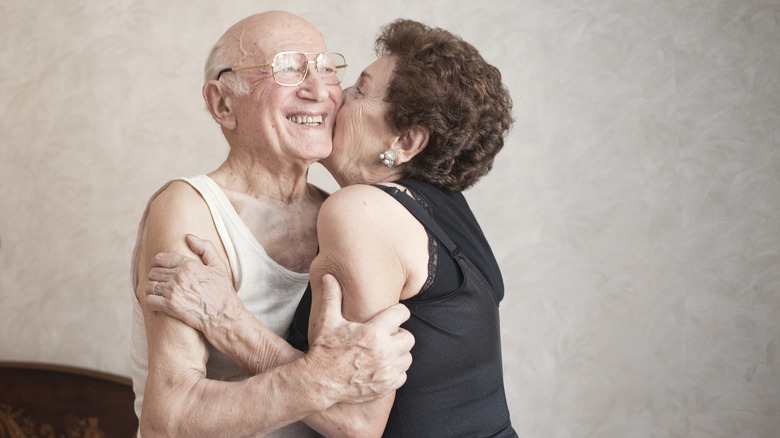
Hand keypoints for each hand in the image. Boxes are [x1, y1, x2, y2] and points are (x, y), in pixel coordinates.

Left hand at [145, 234, 242, 333]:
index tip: (159, 270)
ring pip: (149, 286)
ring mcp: (173, 291)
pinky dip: (151, 304)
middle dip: (155, 278)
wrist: (225, 316)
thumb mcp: (219, 266)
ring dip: (152, 291)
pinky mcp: (170, 306)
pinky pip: (149, 301)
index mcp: (189, 264)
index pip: (160, 259)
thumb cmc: (223, 293)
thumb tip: (188, 236)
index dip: (157, 264)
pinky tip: (157, 306)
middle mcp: (178, 275)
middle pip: (153, 272)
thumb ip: (205, 248)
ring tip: (158, 295)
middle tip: (160, 284)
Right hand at [306, 274, 414, 403]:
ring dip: (398, 354)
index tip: (391, 316)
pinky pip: (403, 376)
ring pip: (407, 357)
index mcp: (373, 331)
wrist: (319, 382)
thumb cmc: (324, 350)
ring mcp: (386, 371)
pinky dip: (395, 372)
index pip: (402, 314)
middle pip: (408, 337)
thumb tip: (330, 276)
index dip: (397, 312)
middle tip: (385, 336)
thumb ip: (332, 296)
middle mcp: (384, 351)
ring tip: (383, 352)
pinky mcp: (386, 386)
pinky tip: (382, 368)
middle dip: (398, 335)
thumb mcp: (327, 321)